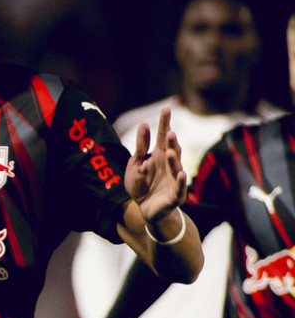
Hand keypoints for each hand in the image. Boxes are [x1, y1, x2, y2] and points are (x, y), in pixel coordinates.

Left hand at [125, 106, 187, 223]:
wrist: (145, 209)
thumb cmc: (141, 185)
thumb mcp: (135, 165)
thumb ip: (140, 147)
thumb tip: (143, 124)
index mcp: (159, 156)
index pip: (163, 136)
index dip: (165, 123)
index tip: (166, 108)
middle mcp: (169, 164)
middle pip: (173, 150)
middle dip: (172, 142)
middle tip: (170, 132)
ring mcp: (174, 179)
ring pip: (176, 167)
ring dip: (174, 159)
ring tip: (170, 151)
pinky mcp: (176, 195)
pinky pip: (179, 187)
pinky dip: (180, 181)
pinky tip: (181, 173)